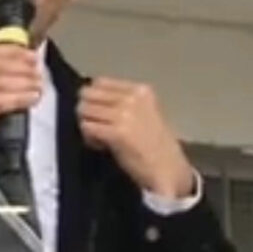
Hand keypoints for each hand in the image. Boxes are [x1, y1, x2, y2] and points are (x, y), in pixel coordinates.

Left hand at [77, 77, 194, 198]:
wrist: (169, 170)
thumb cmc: (155, 144)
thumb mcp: (143, 112)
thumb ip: (120, 101)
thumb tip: (88, 97)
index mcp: (140, 90)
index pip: (99, 82)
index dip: (94, 98)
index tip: (102, 115)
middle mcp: (132, 98)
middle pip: (88, 93)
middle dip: (86, 110)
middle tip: (96, 125)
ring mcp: (124, 114)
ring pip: (84, 109)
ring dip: (87, 124)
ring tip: (99, 137)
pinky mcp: (116, 132)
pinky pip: (86, 127)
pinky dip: (89, 137)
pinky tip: (101, 146)